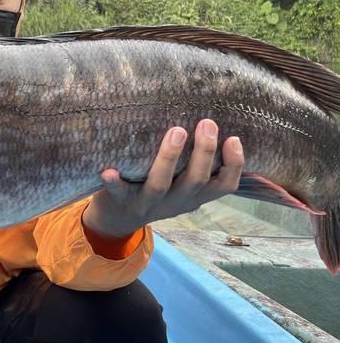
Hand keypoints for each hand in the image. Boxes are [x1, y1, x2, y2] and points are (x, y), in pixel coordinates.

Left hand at [82, 119, 244, 237]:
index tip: (233, 138)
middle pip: (195, 181)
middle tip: (207, 123)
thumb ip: (193, 163)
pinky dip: (114, 182)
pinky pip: (118, 193)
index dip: (234, 165)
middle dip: (204, 152)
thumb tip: (212, 123)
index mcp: (193, 197)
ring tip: (176, 132)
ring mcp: (147, 203)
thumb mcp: (180, 184)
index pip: (224, 186)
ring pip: (161, 184)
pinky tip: (109, 170)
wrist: (118, 219)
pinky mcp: (121, 202)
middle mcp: (174, 202)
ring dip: (169, 158)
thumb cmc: (154, 190)